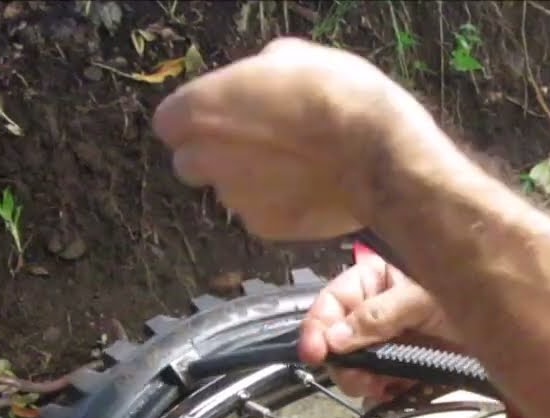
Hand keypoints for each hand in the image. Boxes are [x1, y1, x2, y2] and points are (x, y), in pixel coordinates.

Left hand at [151, 38, 445, 240]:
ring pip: (228, 190)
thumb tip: (260, 79)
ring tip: (295, 168)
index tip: (222, 116)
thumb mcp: (297, 57)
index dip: (195, 119)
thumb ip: (259, 76)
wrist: (379, 157)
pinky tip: (308, 190)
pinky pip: (259, 213)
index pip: (169, 121)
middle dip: (213, 156)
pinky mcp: (263, 227)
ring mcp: (234, 197)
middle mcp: (208, 157)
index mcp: (203, 108)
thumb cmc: (339, 95)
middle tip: (256, 145)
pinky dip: (276, 205)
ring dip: (249, 180)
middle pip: (190, 162)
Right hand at [298, 254, 456, 400]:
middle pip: (339, 338)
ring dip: (362, 379)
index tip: (314, 353)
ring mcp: (392, 339)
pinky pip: (382, 383)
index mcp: (375, 279)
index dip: (318, 327)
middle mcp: (378, 308)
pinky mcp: (408, 366)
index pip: (333, 302)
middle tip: (356, 378)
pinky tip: (393, 392)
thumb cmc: (471, 292)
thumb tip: (336, 340)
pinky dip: (383, 392)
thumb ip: (378, 316)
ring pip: (357, 365)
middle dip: (343, 361)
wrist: (515, 322)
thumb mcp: (421, 298)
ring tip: (379, 386)